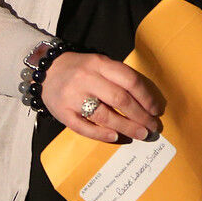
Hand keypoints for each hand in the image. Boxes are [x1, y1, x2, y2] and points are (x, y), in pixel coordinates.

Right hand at [41, 52, 164, 142]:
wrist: (45, 70)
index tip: (156, 110)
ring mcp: (73, 96)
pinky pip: (84, 127)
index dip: (146, 97)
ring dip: (126, 127)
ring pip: (104, 115)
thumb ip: (117, 77)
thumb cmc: (80, 69)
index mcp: (99, 63)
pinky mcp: (62, 112)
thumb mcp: (99, 63)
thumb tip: (144, 101)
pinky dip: (101, 134)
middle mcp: (87, 78)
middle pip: (119, 99)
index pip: (129, 80)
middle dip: (140, 115)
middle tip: (152, 127)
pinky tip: (115, 137)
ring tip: (140, 134)